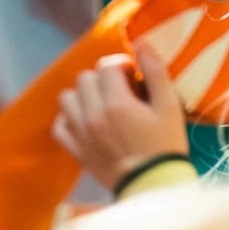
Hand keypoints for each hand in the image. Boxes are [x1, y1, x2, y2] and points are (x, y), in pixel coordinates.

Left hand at [54, 45, 189, 190]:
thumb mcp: (170, 107)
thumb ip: (156, 73)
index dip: (121, 66)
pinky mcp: (75, 151)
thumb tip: (142, 44)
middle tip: (120, 91)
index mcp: (117, 104)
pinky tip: (86, 121)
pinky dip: (69, 119)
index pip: (107, 66)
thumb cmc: (166, 145)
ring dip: (83, 96)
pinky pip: (59, 126)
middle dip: (102, 79)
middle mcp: (93, 116)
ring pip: (67, 98)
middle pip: (85, 79)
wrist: (152, 185)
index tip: (133, 78)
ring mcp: (81, 134)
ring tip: (101, 104)